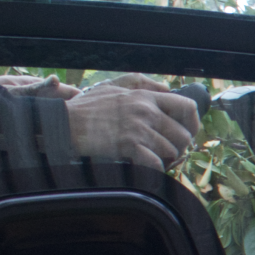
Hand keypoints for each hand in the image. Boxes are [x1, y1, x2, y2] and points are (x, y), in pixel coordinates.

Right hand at [63, 74, 201, 168]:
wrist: (62, 123)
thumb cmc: (86, 108)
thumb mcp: (112, 87)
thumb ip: (140, 83)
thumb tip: (167, 87)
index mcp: (145, 97)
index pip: (188, 107)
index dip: (192, 123)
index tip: (186, 132)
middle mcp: (146, 111)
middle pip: (184, 135)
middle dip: (177, 148)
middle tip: (164, 153)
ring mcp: (138, 128)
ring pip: (172, 152)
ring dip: (164, 160)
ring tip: (150, 160)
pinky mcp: (129, 145)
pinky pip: (157, 164)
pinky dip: (154, 170)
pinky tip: (143, 168)